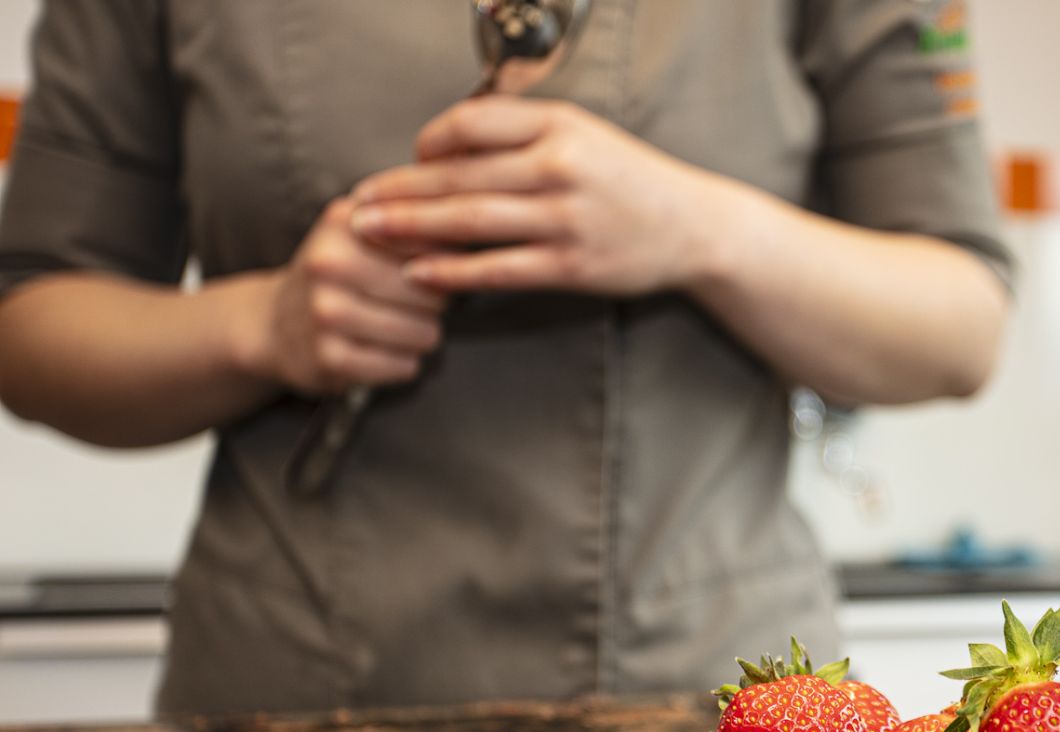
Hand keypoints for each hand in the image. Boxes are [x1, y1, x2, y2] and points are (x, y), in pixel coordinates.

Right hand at [246, 196, 445, 393]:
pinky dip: (401, 363)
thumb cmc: (339, 276)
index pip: (432, 244)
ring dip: (420, 336)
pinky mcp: (330, 357)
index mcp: (344, 222)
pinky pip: (404, 366)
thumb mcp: (366, 234)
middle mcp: (329, 262)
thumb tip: (473, 233)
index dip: (444, 263)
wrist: (275, 323)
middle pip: (434, 293)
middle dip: (434, 304)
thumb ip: (416, 224)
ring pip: (425, 333)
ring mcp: (326, 312)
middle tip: (408, 303)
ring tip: (392, 326)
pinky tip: (378, 351)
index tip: (431, 268)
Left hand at [349, 96, 735, 296]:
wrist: (695, 228)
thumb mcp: (584, 136)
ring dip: (411, 228)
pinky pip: (497, 268)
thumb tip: (448, 146)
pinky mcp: (571, 265)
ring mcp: (566, 219)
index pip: (470, 123)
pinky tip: (420, 273)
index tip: (410, 160)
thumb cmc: (632, 183)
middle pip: (458, 174)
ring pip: (469, 221)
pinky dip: (453, 272)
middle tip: (357, 201)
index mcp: (560, 126)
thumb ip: (523, 134)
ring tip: (371, 232)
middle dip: (398, 189)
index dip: (429, 142)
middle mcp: (561, 167)